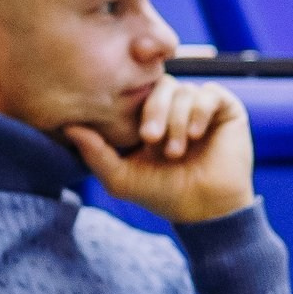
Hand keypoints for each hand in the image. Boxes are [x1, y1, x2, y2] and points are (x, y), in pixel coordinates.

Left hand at [63, 78, 254, 224]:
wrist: (206, 209)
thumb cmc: (162, 194)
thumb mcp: (121, 178)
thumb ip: (95, 154)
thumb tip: (68, 127)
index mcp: (147, 116)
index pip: (134, 91)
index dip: (130, 105)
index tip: (131, 134)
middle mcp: (172, 106)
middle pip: (158, 84)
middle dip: (153, 110)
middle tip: (151, 139)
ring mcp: (198, 105)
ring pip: (182, 90)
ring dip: (177, 120)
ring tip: (176, 151)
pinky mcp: (224, 108)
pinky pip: (208, 93)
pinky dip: (199, 111)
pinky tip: (197, 135)